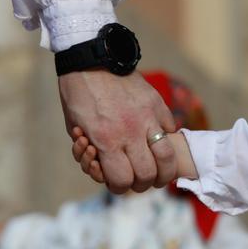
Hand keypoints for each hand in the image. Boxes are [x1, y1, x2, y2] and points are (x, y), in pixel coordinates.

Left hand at [59, 70, 177, 192]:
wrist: (92, 61)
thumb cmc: (78, 97)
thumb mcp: (76, 129)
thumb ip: (95, 152)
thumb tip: (112, 169)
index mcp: (105, 140)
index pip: (122, 181)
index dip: (119, 187)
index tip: (118, 183)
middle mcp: (130, 132)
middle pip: (147, 174)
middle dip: (143, 184)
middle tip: (140, 180)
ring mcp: (148, 118)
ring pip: (168, 156)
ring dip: (164, 169)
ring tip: (160, 171)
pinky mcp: (158, 105)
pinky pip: (170, 130)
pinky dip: (165, 138)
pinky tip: (156, 137)